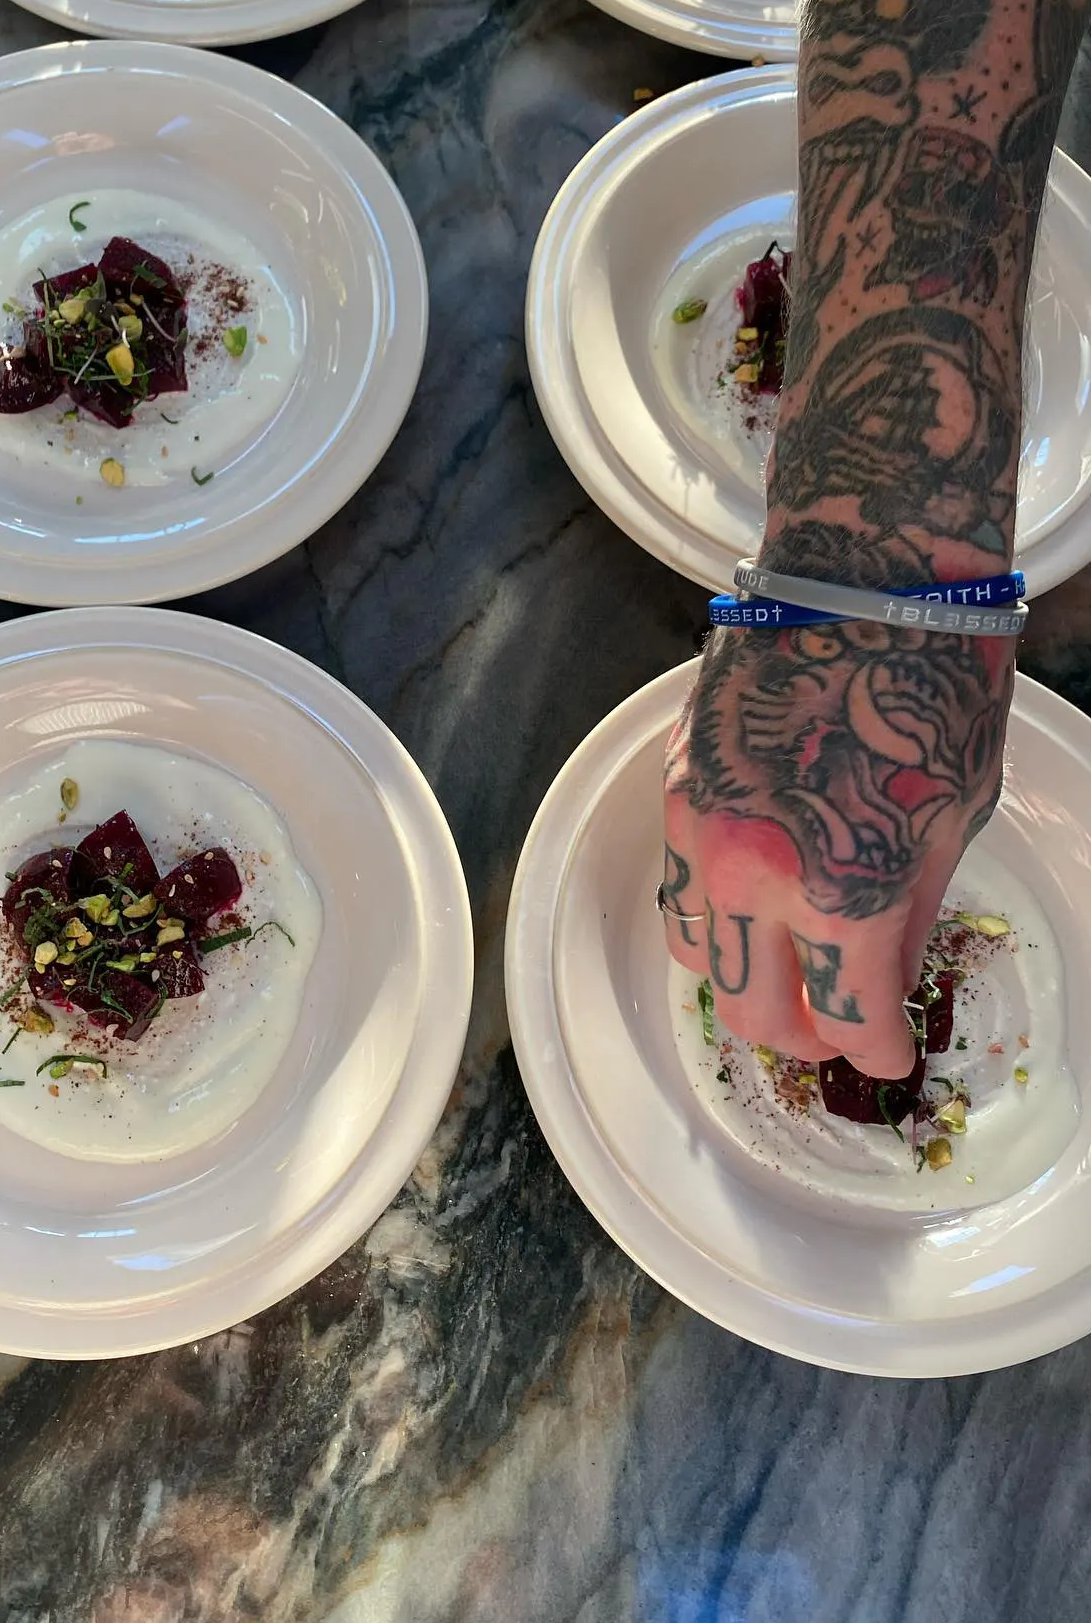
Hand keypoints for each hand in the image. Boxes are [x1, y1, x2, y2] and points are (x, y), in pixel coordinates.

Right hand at [661, 620, 1012, 1077]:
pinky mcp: (676, 791)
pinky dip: (716, 917)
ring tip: (790, 965)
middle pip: (754, 1013)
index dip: (875, 1049)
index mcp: (844, 888)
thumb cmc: (932, 686)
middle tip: (840, 1019)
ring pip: (697, 961)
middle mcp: (756, 874)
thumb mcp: (953, 814)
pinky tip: (757, 897)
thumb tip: (881, 973)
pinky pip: (680, 889)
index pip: (847, 1019)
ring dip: (746, 981)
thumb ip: (908, 910)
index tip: (889, 1050)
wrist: (858, 579)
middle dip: (804, 1034)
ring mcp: (701, 831)